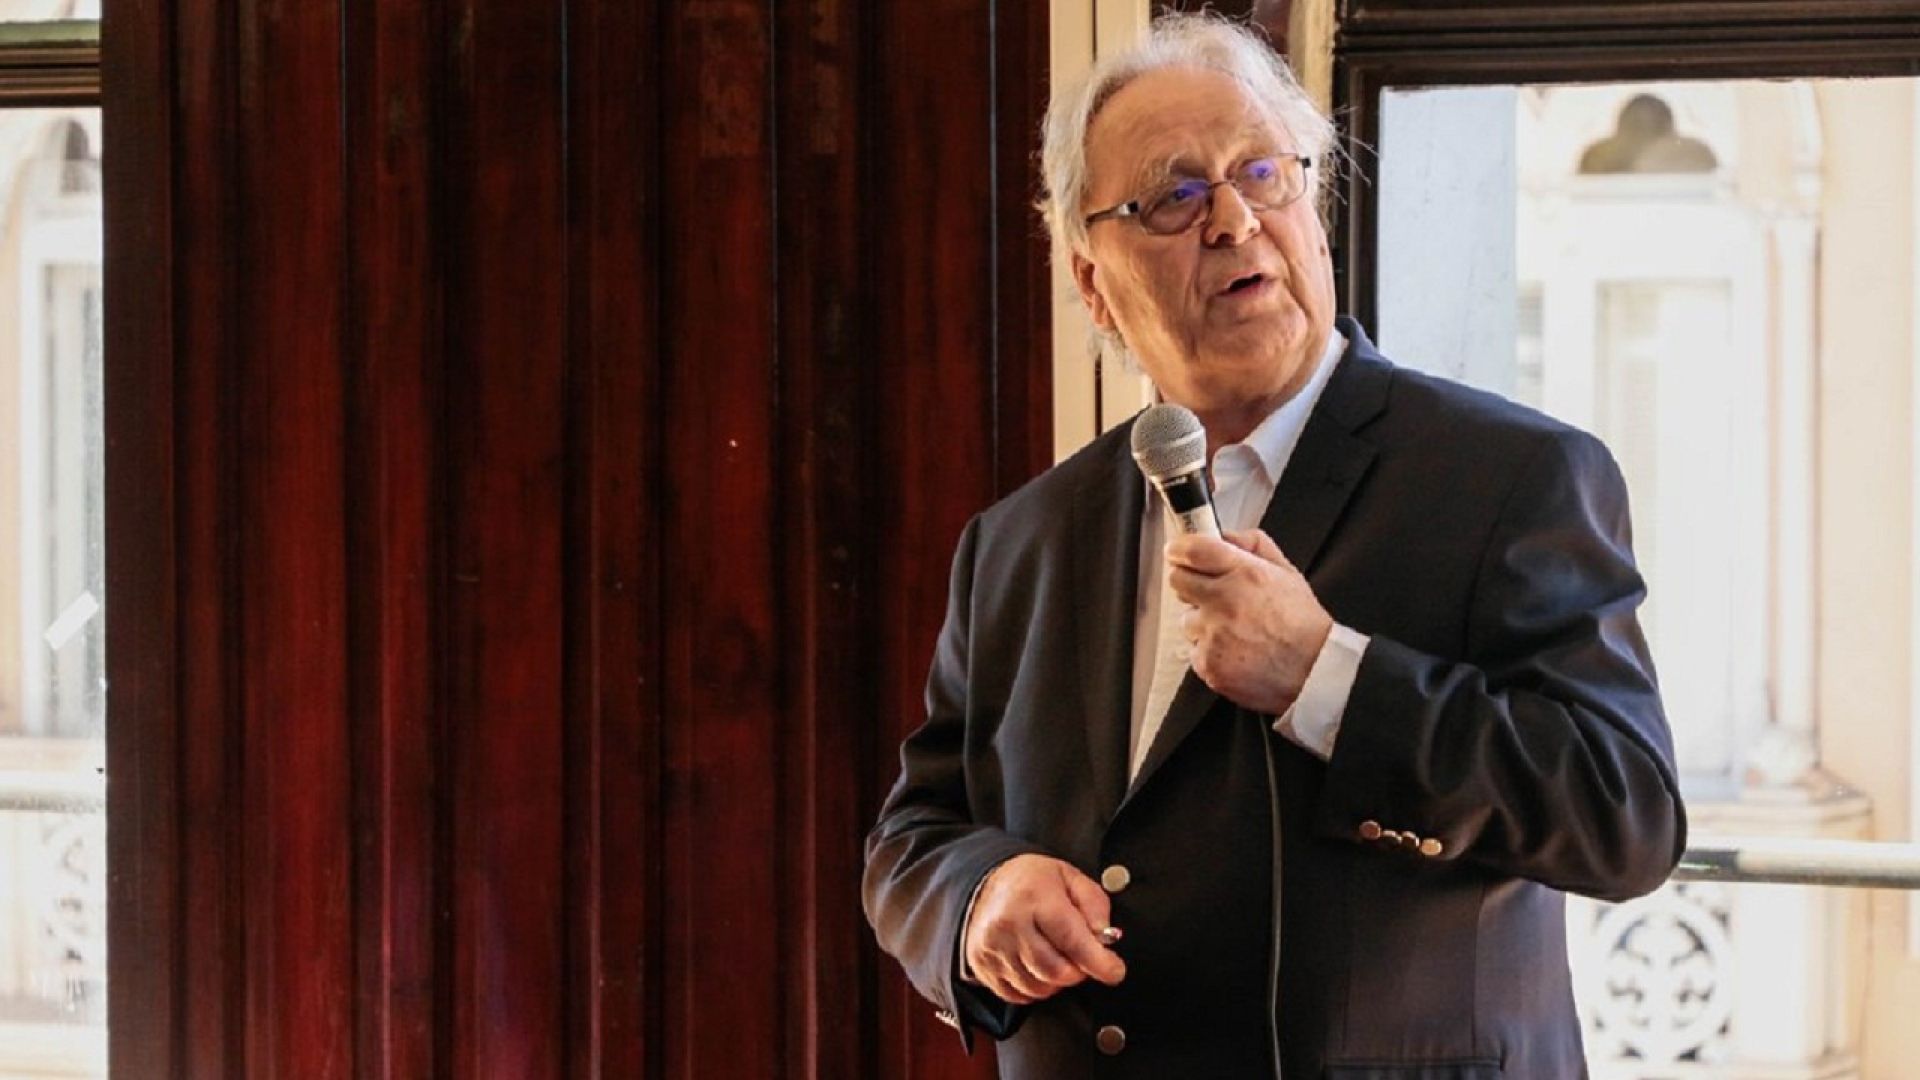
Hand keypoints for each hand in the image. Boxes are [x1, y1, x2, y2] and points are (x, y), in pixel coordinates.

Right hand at [962, 854, 1126, 1004]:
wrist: (985, 884)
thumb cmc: (1032, 882)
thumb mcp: (1070, 877)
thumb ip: (1094, 905)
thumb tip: (1105, 938)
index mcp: (1035, 897)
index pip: (1072, 939)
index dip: (1098, 962)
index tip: (1114, 971)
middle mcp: (1010, 924)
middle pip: (1055, 970)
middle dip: (1078, 972)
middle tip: (1083, 959)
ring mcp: (993, 948)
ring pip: (1037, 987)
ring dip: (1056, 982)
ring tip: (1058, 958)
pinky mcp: (983, 966)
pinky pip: (1017, 995)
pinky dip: (1035, 988)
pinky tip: (1037, 968)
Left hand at [1166, 527, 1332, 713]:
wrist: (1313, 671)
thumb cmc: (1302, 624)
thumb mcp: (1286, 572)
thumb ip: (1254, 545)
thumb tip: (1224, 536)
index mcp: (1244, 574)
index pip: (1193, 550)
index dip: (1180, 549)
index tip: (1178, 552)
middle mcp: (1225, 601)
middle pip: (1178, 581)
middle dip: (1191, 584)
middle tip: (1211, 594)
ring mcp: (1213, 634)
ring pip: (1186, 619)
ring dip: (1202, 622)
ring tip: (1234, 630)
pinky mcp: (1207, 662)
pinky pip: (1194, 650)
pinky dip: (1209, 651)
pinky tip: (1235, 651)